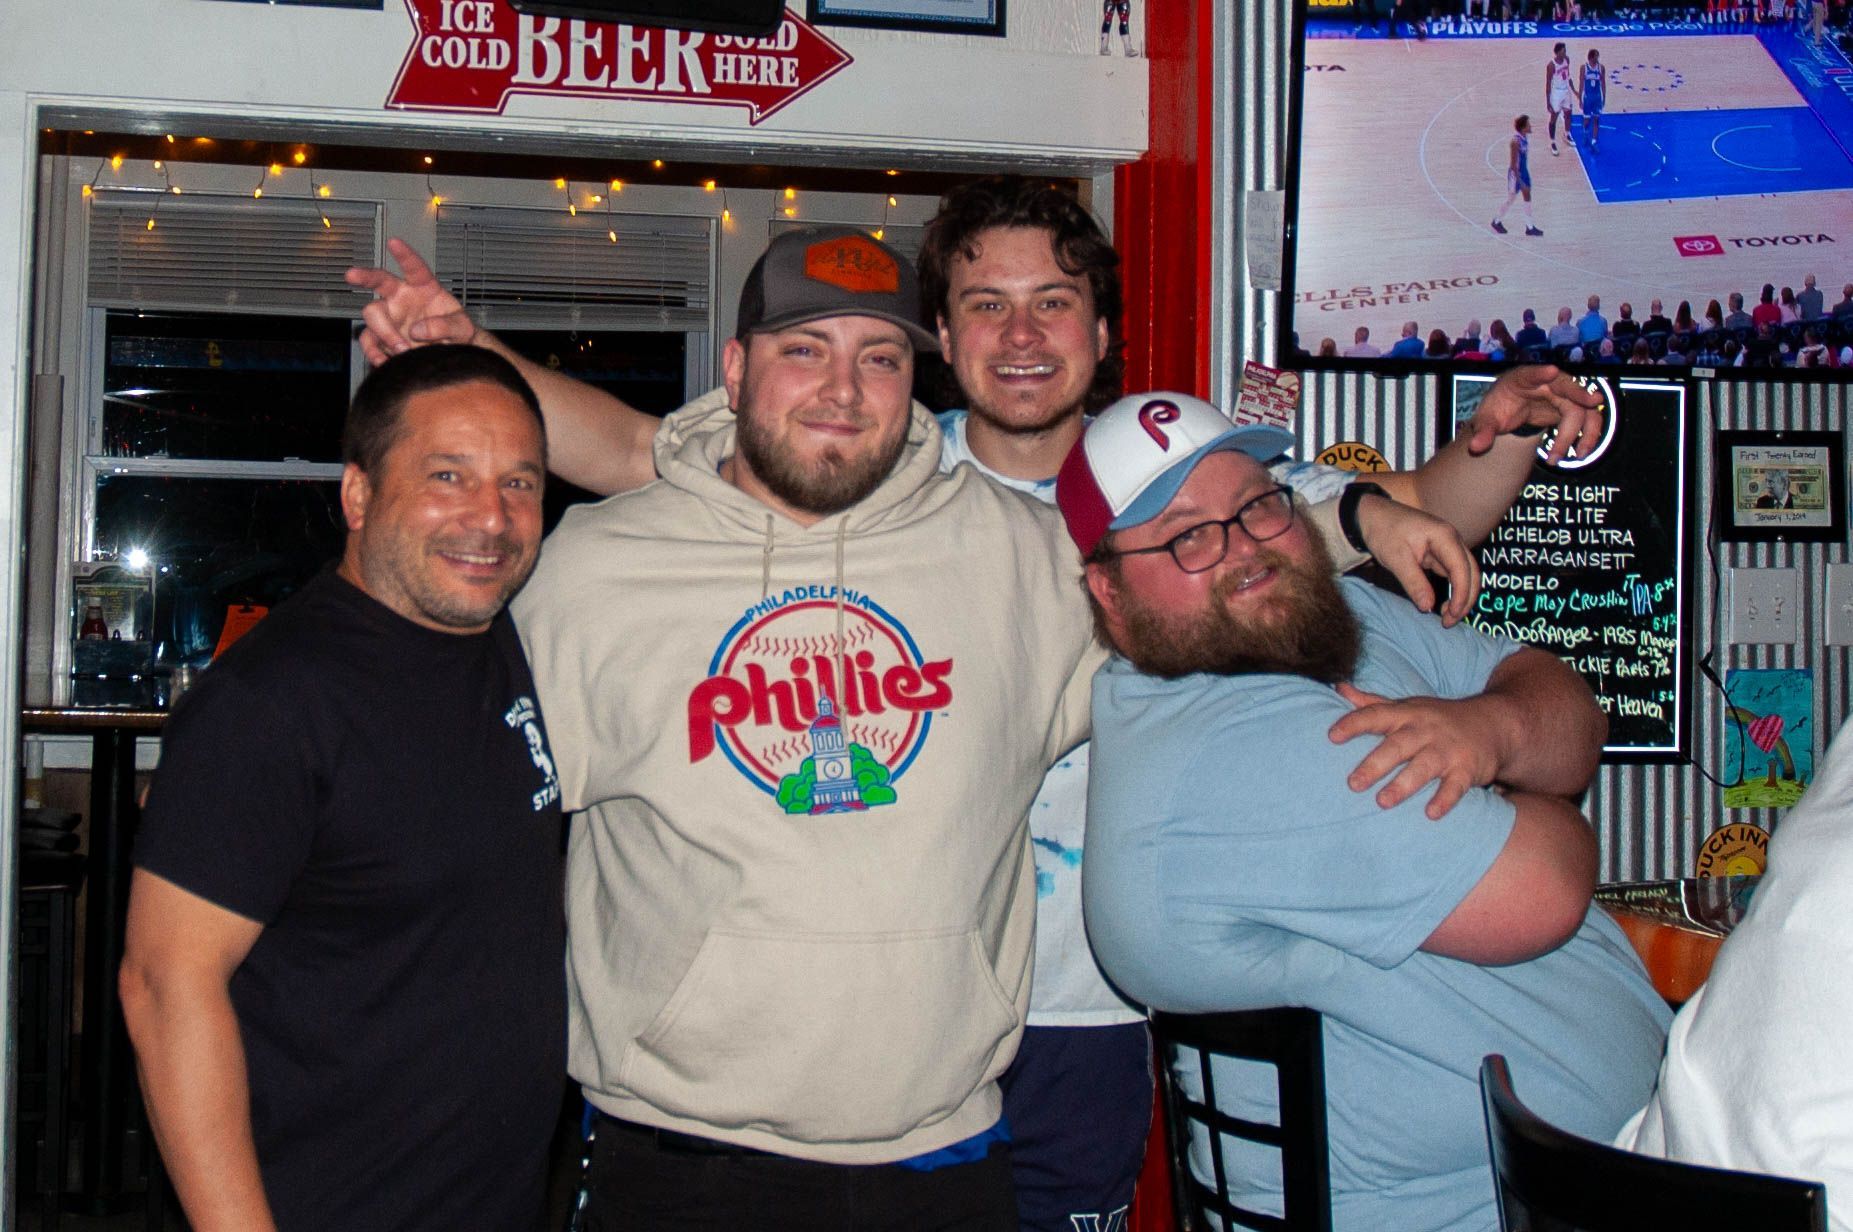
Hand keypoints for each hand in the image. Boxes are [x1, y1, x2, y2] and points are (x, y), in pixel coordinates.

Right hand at [344, 237, 479, 366]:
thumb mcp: (462, 327)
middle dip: (364, 276)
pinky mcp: (382, 338)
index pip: (413, 266)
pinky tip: (386, 361)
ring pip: (372, 315)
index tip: (394, 242)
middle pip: (378, 282)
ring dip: (384, 332)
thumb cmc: (456, 332)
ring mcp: (389, 317)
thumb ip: (446, 325)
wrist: (451, 354)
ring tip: (403, 349)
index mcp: (422, 286)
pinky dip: (375, 353)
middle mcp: (401, 297)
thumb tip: (417, 331)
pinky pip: (370, 342)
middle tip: (352, 275)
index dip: (404, 254)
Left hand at [1328, 682, 1503, 818]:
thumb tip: (1339, 688)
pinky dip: (1445, 799)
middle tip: (1352, 784)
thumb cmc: (1437, 719)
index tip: (1331, 736)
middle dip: (1374, 764)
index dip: (1354, 724)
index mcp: (1406, 714)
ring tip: (1382, 802)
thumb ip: (1372, 703)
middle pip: (1397, 746)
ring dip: (1403, 784)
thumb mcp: (1407, 706)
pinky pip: (1456, 786)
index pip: (1376, 715)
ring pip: (1423, 766)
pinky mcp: (1468, 769)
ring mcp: (1447, 749)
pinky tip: (1431, 814)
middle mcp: (1425, 730)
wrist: (1494, 724)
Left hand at [1352, 493, 1478, 625]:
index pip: (1462, 569)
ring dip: (1461, 596)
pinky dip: (1453, 590)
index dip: (1461, 594)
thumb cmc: (1383, 531)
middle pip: (1471, 572)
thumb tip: (1427, 607)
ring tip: (1447, 618)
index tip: (1451, 614)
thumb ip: (1413, 582)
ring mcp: (1448, 546)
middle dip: (1466, 599)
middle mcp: (1452, 540)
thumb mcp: (1395, 558)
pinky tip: (1444, 605)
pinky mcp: (1440, 553)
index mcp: (1445, 536)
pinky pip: (1453, 574)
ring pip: (1465, 574)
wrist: (1373, 515)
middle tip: (1450, 622)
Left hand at [1461, 365, 1603, 465]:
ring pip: (1581, 408)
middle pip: (1567, 385)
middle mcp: (1547, 383)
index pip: (1531, 373)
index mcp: (1521, 379)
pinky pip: (1587, 420)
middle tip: (1593, 401)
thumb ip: (1483, 431)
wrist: (1510, 409)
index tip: (1552, 370)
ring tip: (1574, 455)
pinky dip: (1588, 435)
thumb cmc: (1500, 407)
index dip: (1540, 372)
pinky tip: (1581, 453)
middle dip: (1580, 392)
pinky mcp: (1571, 409)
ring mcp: (1562, 395)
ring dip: (1583, 430)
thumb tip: (1476, 447)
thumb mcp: (1487, 419)